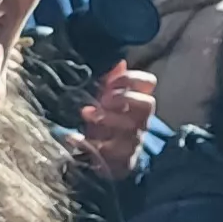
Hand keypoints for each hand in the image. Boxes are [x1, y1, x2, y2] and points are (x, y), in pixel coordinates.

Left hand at [74, 63, 156, 179]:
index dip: (132, 79)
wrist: (107, 159)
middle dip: (124, 99)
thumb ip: (111, 82)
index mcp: (137, 101)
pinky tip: (74, 138)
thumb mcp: (104, 100)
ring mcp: (135, 140)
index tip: (111, 82)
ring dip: (109, 119)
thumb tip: (119, 61)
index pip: (148, 83)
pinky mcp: (125, 160)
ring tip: (86, 114)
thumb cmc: (104, 123)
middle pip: (147, 104)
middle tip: (103, 100)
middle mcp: (141, 120)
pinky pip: (114, 153)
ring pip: (133, 129)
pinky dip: (91, 144)